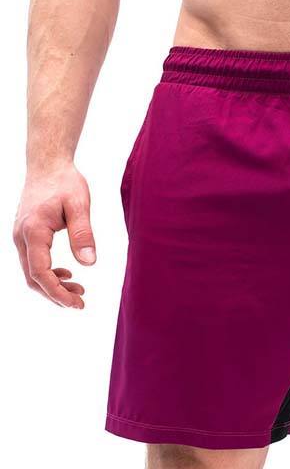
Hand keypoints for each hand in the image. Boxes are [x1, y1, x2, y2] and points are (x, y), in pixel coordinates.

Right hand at [13, 163, 95, 308]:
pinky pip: (33, 262)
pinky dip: (49, 274)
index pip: (40, 272)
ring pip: (32, 272)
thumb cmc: (64, 182)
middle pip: (33, 278)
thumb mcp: (79, 204)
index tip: (77, 303)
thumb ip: (83, 233)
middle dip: (56, 294)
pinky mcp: (26, 236)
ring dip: (53, 285)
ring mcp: (21, 237)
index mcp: (33, 231)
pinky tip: (68, 274)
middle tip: (81, 302)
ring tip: (79, 291)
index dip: (57, 292)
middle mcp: (21, 237)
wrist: (47, 165)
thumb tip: (89, 263)